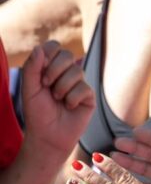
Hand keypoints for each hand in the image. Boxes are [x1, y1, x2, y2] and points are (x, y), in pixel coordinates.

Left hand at [22, 41, 95, 157]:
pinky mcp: (89, 97)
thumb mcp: (29, 88)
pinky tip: (68, 107)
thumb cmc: (37, 113)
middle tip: (46, 85)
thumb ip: (32, 67)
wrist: (48, 136)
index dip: (48, 54)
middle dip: (55, 70)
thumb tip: (40, 48)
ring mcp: (79, 84)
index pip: (54, 47)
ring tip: (57, 99)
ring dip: (62, 87)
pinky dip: (72, 98)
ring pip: (77, 71)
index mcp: (50, 67)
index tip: (40, 70)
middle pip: (67, 55)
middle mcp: (66, 73)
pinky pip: (84, 88)